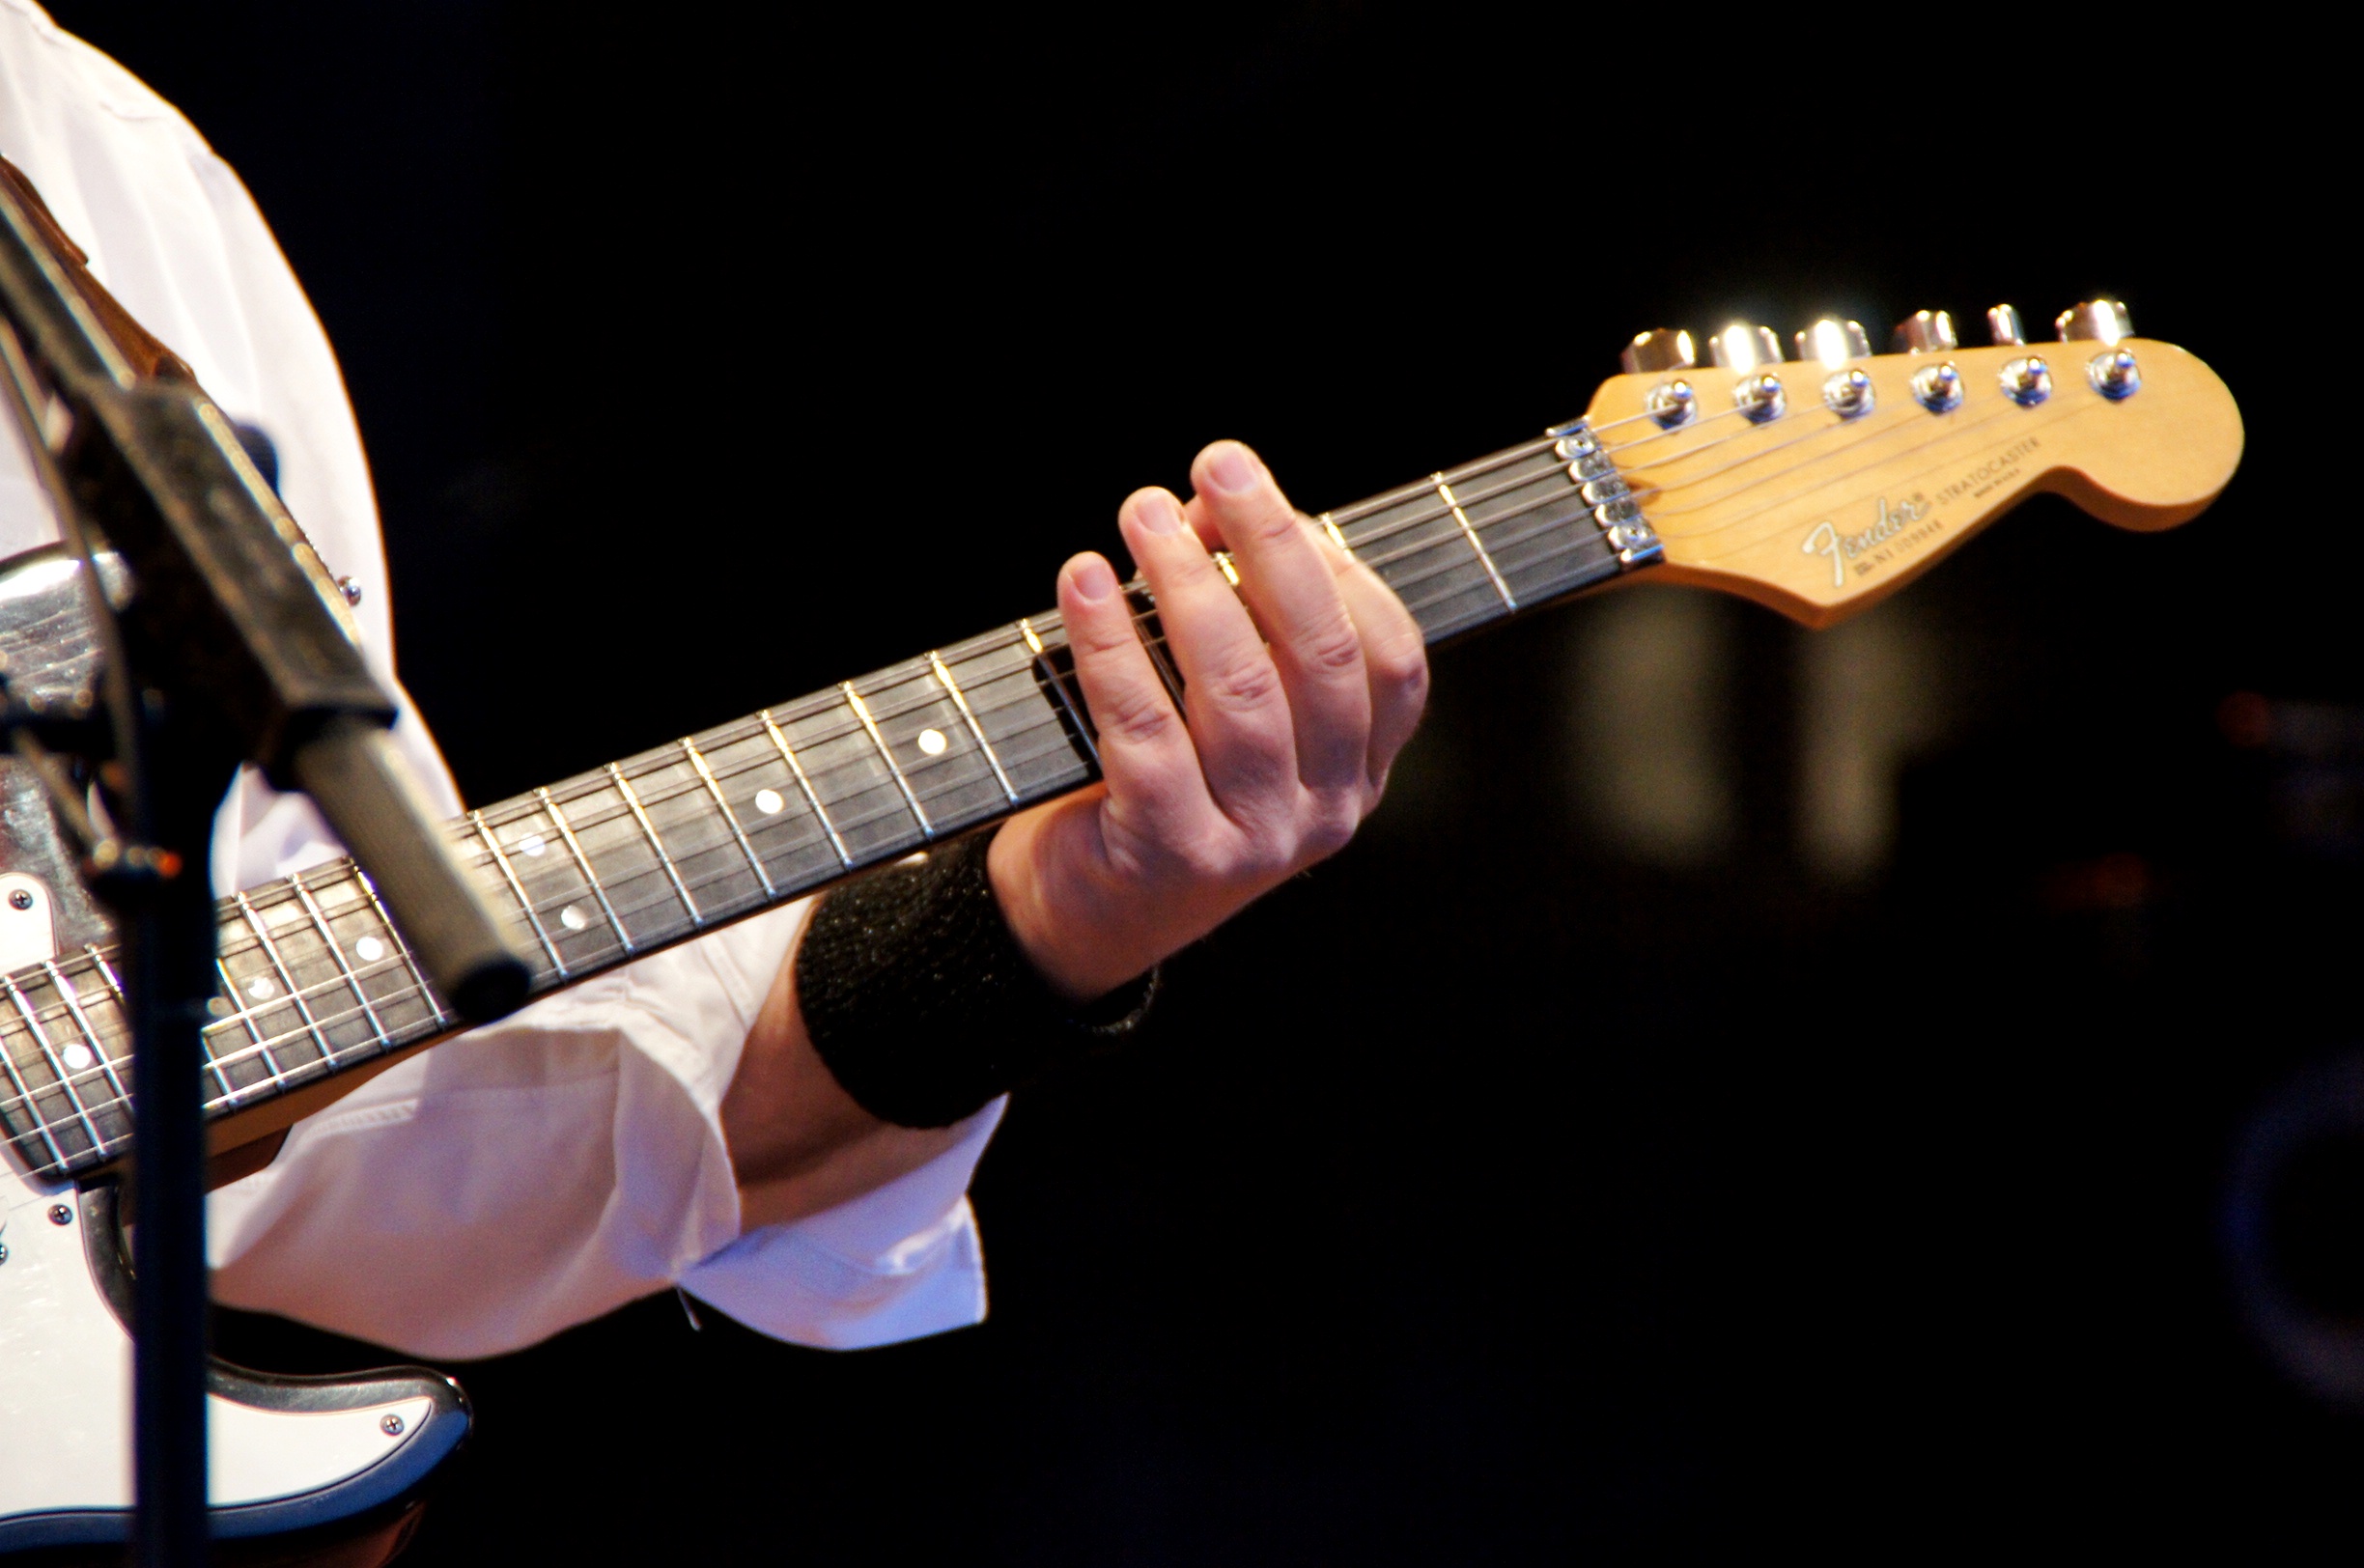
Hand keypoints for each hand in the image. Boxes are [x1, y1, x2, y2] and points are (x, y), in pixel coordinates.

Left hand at [988, 440, 1429, 1000]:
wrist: (1078, 920)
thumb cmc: (1153, 792)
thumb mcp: (1223, 715)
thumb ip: (1242, 626)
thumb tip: (1206, 507)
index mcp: (1357, 772)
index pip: (1391, 657)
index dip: (1335, 565)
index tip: (1260, 500)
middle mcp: (1325, 811)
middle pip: (1323, 656)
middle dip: (1271, 543)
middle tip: (1217, 464)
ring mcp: (1258, 841)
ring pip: (1239, 688)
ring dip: (1187, 581)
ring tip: (1143, 512)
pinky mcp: (1175, 854)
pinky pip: (1145, 728)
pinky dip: (1111, 644)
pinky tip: (1084, 584)